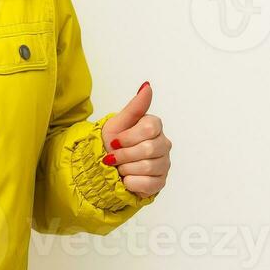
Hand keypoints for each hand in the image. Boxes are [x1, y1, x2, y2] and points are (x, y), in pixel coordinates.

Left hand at [99, 81, 170, 197]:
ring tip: (120, 167)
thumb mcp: (117, 123)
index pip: (149, 128)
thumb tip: (147, 86)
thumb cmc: (112, 144)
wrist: (104, 167)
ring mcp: (164, 164)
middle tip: (114, 157)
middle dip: (124, 155)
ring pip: (147, 167)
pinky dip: (131, 183)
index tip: (116, 141)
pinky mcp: (160, 182)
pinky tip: (126, 179)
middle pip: (148, 149)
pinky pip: (148, 184)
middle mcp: (163, 144)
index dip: (128, 137)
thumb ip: (135, 107)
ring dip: (125, 169)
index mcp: (154, 127)